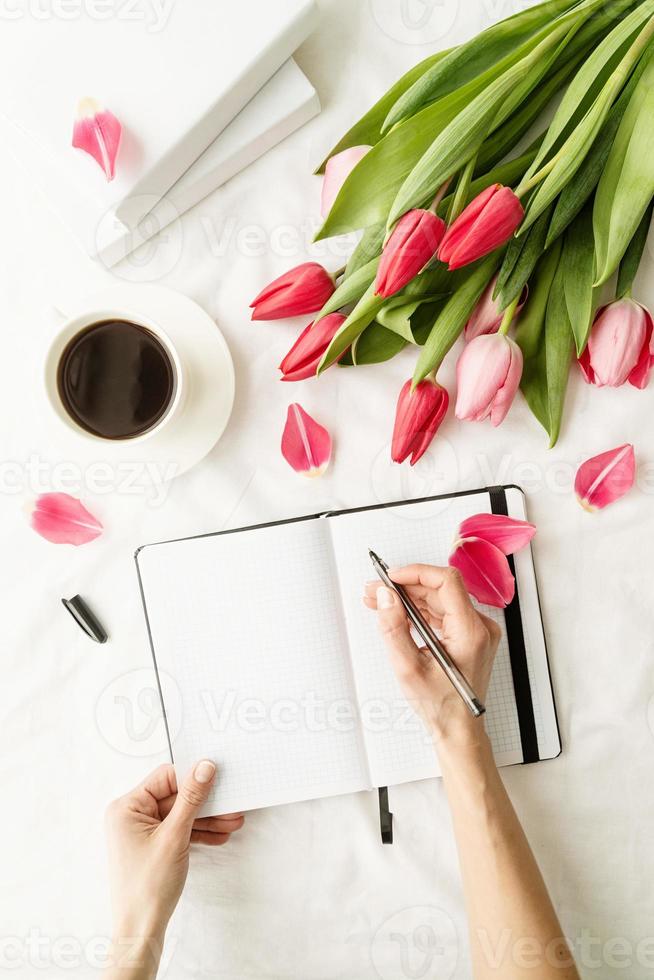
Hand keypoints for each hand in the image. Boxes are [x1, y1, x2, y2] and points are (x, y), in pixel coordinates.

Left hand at [105, 761, 243, 968]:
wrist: (141, 932)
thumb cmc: (148, 887)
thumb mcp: (174, 836)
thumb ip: (191, 799)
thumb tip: (204, 767)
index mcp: (126, 807)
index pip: (165, 778)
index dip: (192, 777)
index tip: (219, 778)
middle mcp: (130, 816)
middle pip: (175, 797)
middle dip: (206, 804)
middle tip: (232, 805)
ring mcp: (141, 832)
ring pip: (180, 815)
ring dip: (206, 820)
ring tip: (233, 822)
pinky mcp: (152, 846)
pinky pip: (178, 831)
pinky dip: (197, 833)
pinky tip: (219, 835)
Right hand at [364, 565, 499, 746]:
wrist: (458, 729)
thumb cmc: (440, 706)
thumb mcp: (408, 668)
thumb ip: (393, 628)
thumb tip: (385, 596)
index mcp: (471, 632)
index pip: (446, 582)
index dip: (416, 573)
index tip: (391, 577)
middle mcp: (479, 627)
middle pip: (440, 590)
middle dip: (405, 587)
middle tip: (375, 591)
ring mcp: (476, 631)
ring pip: (439, 600)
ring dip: (409, 598)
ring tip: (379, 602)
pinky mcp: (468, 636)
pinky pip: (442, 613)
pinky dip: (419, 611)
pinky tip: (397, 614)